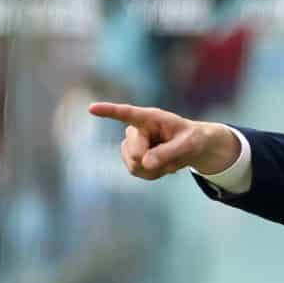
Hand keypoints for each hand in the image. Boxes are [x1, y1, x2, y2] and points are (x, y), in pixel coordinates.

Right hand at [86, 102, 241, 180]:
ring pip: (133, 164)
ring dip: (153, 169)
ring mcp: (132, 144)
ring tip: (168, 161)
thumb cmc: (192, 139)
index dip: (108, 111)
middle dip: (151, 160)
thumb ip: (168, 152)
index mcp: (150, 117)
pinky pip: (137, 172)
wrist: (192, 148)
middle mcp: (137, 129)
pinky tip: (161, 166)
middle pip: (134, 152)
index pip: (126, 113)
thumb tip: (145, 162)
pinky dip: (152, 174)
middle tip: (171, 157)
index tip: (91, 108)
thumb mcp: (188, 145)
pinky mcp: (132, 158)